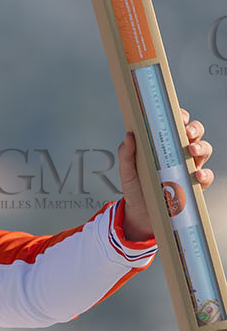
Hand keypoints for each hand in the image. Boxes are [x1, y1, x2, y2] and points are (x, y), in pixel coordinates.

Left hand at [118, 110, 213, 240]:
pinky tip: (196, 174)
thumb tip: (129, 135)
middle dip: (194, 129)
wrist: (140, 214)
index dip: (180, 117)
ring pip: (204, 150)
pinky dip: (204, 174)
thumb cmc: (136, 189)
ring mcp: (188, 168)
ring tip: (191, 151)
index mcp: (162, 146)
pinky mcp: (193, 185)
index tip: (177, 116)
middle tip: (187, 133)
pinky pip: (206, 176)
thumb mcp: (126, 171)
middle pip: (194, 134)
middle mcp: (178, 154)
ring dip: (201, 148)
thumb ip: (126, 154)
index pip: (175, 125)